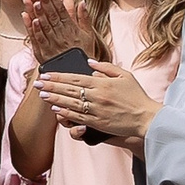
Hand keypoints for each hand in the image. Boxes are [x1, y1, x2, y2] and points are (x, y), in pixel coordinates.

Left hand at [23, 0, 89, 60]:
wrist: (78, 74)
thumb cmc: (83, 53)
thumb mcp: (88, 35)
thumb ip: (84, 18)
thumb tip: (82, 2)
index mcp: (72, 29)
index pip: (62, 11)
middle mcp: (62, 35)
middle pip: (52, 15)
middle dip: (44, 1)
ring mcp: (52, 44)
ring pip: (44, 26)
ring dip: (38, 13)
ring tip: (34, 0)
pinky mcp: (44, 53)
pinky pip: (38, 39)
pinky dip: (34, 29)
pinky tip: (30, 19)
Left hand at [38, 60, 158, 141]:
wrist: (147, 118)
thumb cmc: (136, 96)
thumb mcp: (125, 75)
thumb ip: (106, 67)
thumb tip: (89, 62)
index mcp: (102, 83)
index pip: (75, 77)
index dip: (58, 76)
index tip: (45, 74)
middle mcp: (97, 95)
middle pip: (69, 89)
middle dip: (51, 85)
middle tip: (37, 83)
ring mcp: (96, 110)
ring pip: (70, 102)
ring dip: (54, 98)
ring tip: (42, 94)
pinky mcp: (97, 122)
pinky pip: (78, 116)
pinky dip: (65, 112)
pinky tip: (55, 108)